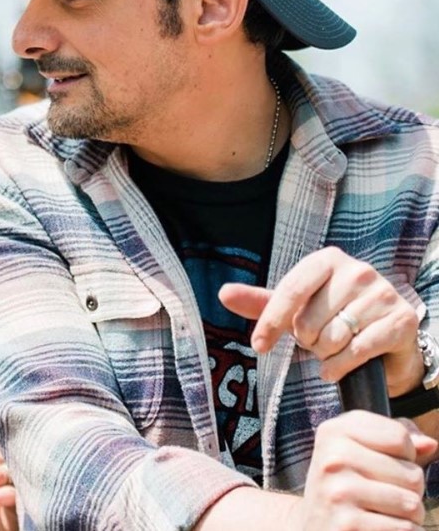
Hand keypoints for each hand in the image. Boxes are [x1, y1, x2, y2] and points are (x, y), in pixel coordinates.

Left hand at [219, 246, 422, 395]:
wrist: (386, 339)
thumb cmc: (332, 319)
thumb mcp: (296, 309)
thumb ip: (262, 303)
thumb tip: (224, 293)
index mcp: (326, 260)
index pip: (290, 291)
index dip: (271, 321)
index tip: (259, 346)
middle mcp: (357, 270)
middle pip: (310, 320)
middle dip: (307, 341)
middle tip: (318, 340)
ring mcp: (383, 293)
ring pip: (333, 338)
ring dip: (325, 355)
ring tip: (333, 348)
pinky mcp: (402, 320)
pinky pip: (357, 351)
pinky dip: (340, 366)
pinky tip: (338, 366)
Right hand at [284, 411, 434, 529]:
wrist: (313, 525)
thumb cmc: (345, 484)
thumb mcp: (358, 450)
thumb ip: (395, 440)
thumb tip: (430, 443)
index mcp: (334, 431)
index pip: (400, 437)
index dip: (404, 455)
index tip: (382, 463)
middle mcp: (333, 458)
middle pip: (412, 474)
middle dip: (409, 490)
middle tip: (382, 494)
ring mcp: (339, 492)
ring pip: (412, 504)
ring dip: (408, 515)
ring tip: (382, 512)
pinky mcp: (348, 525)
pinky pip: (404, 529)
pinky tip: (378, 527)